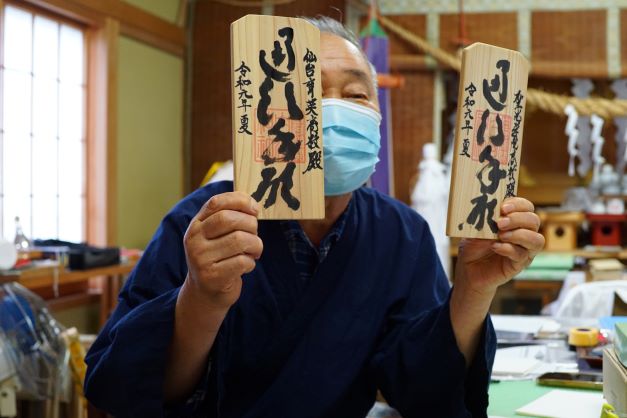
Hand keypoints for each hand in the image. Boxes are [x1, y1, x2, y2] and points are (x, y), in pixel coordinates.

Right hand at [183, 192, 262, 309]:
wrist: (204, 294)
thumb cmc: (218, 259)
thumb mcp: (216, 236)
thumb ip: (229, 217)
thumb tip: (252, 204)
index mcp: (196, 225)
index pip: (216, 203)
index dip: (239, 200)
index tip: (254, 208)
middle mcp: (194, 240)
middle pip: (229, 219)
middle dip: (251, 224)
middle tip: (255, 235)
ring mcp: (201, 259)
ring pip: (240, 240)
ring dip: (255, 245)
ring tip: (254, 251)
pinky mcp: (212, 277)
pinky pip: (242, 261)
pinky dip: (251, 262)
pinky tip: (246, 265)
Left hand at [455, 197, 544, 294]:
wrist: (468, 270)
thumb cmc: (473, 248)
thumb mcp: (475, 231)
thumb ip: (484, 221)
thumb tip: (491, 213)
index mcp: (514, 221)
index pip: (526, 207)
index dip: (518, 205)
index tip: (503, 208)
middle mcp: (523, 234)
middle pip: (534, 221)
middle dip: (518, 219)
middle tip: (500, 223)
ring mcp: (523, 250)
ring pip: (536, 240)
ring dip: (519, 235)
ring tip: (500, 236)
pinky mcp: (519, 265)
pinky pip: (522, 255)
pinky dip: (509, 249)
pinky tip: (495, 247)